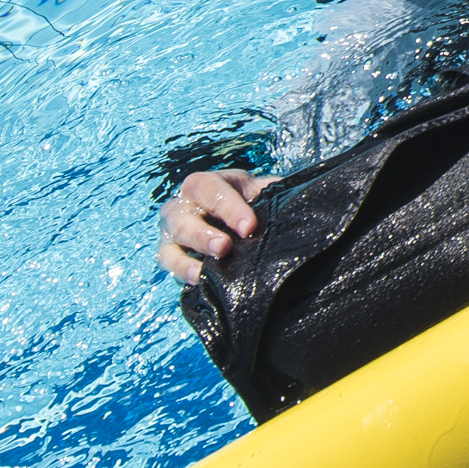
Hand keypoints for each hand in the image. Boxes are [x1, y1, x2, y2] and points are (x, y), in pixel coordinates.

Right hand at [159, 169, 268, 285]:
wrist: (236, 215)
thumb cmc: (250, 200)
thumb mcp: (262, 189)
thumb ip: (275, 191)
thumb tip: (299, 201)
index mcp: (204, 184)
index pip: (211, 190)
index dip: (228, 208)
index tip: (249, 227)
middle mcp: (181, 206)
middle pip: (182, 220)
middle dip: (203, 235)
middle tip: (225, 248)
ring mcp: (171, 233)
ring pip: (168, 246)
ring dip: (184, 260)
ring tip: (202, 273)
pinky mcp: (170, 255)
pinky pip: (168, 266)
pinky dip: (180, 274)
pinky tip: (198, 283)